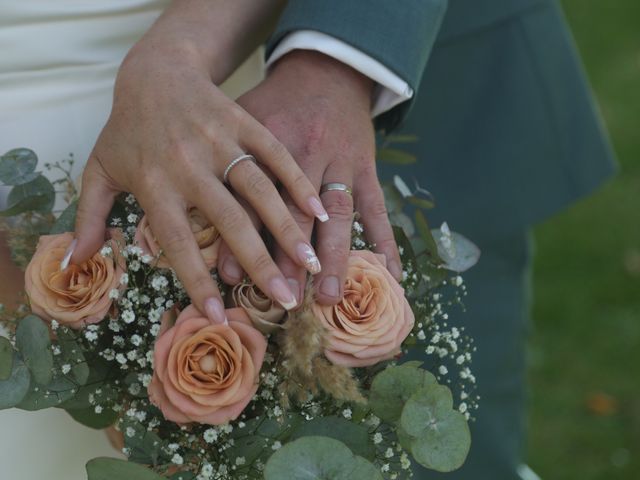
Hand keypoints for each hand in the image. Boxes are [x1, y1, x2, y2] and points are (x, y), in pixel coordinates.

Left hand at [72, 40, 327, 321]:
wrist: (155, 71)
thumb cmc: (127, 129)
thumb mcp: (100, 170)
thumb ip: (88, 217)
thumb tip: (74, 265)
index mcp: (155, 183)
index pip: (178, 241)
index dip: (197, 281)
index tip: (218, 315)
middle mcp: (189, 165)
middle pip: (229, 221)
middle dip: (259, 263)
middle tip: (285, 300)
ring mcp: (220, 141)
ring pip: (258, 189)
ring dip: (287, 227)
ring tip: (310, 263)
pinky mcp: (243, 122)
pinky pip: (274, 153)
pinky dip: (295, 181)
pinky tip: (318, 210)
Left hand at [217, 51, 401, 304]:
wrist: (323, 68)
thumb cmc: (273, 103)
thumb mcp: (239, 119)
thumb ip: (218, 163)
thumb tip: (193, 219)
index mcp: (266, 140)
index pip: (249, 196)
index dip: (240, 238)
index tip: (230, 280)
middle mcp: (305, 150)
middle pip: (296, 210)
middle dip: (291, 257)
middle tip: (285, 299)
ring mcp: (341, 159)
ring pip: (338, 213)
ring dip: (335, 256)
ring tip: (328, 296)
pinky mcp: (366, 165)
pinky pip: (377, 206)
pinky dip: (385, 240)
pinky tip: (391, 273)